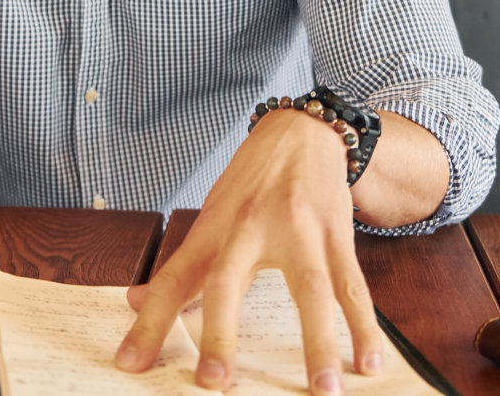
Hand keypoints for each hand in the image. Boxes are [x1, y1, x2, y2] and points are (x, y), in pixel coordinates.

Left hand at [115, 110, 391, 393]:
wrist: (301, 131)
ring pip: (309, 288)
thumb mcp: (211, 215)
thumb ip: (181, 265)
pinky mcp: (336, 231)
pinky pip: (352, 284)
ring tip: (323, 391)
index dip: (149, 322)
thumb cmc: (252, 181)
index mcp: (213, 229)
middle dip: (220, 334)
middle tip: (214, 383)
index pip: (172, 279)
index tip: (130, 364)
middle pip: (227, 281)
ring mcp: (298, 229)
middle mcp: (249, 227)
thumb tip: (134, 303)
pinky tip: (369, 362)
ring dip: (318, 342)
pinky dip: (364, 326)